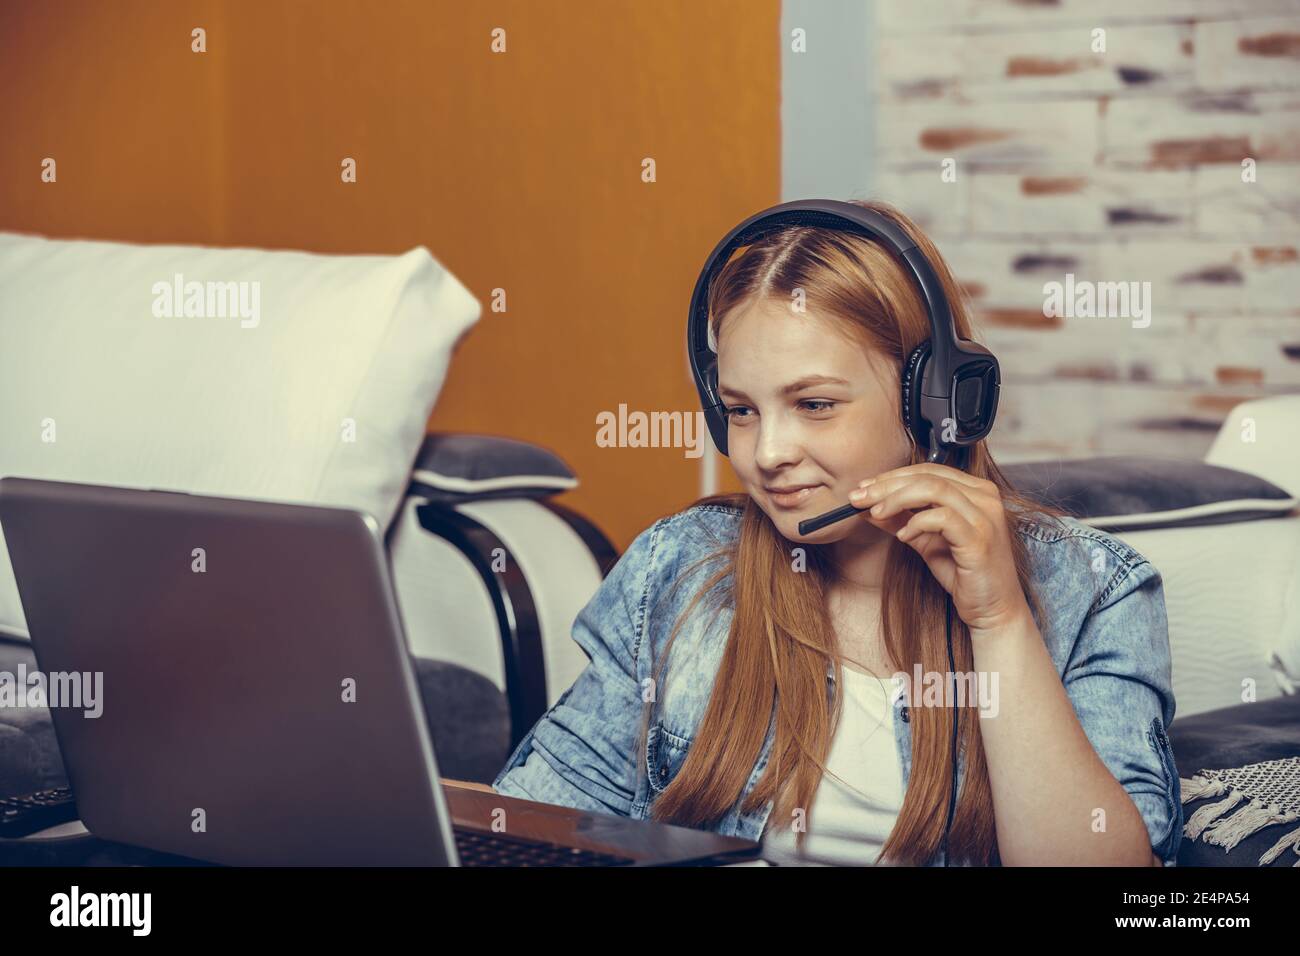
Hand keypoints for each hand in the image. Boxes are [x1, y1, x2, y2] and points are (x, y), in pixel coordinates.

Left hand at [848, 463, 1030, 633]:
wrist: (992, 609)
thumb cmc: (964, 574)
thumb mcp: (925, 541)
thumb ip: (901, 520)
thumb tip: (868, 507)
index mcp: (975, 491)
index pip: (928, 470)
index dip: (892, 476)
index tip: (864, 487)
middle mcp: (984, 497)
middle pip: (928, 476)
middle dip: (887, 485)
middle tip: (859, 497)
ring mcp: (985, 516)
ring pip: (933, 489)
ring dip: (897, 499)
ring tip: (875, 513)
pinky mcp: (980, 538)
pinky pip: (942, 518)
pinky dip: (917, 523)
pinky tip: (902, 536)